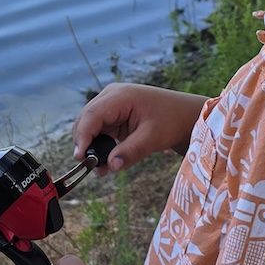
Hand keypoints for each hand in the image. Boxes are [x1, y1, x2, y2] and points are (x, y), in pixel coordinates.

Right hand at [73, 83, 207, 172]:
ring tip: (100, 168)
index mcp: (120, 96)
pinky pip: (98, 131)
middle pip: (86, 120)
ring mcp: (110, 105)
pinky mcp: (113, 116)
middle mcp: (111, 97)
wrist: (184, 115)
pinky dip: (99, 146)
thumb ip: (131, 151)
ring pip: (89, 126)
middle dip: (85, 144)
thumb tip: (110, 166)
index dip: (83, 136)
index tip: (80, 157)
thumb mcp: (153, 137)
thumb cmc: (171, 120)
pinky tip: (105, 162)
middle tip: (91, 168)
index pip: (92, 115)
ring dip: (91, 147)